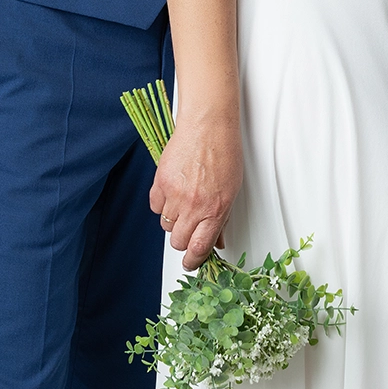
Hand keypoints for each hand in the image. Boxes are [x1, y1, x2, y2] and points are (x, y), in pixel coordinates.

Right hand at [149, 120, 242, 270]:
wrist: (207, 125)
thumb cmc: (223, 152)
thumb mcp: (231, 190)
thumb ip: (222, 219)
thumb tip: (218, 241)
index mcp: (216, 209)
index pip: (200, 248)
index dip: (194, 261)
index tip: (191, 263)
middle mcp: (194, 205)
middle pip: (179, 242)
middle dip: (184, 240)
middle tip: (189, 228)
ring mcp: (175, 194)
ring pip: (166, 225)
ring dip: (174, 221)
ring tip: (183, 204)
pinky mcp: (160, 182)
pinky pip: (155, 206)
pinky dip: (162, 204)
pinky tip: (172, 192)